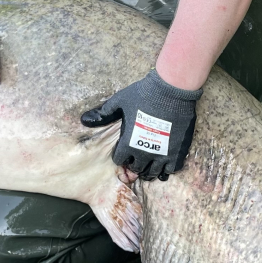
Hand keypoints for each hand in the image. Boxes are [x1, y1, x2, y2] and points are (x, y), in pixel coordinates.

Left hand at [81, 69, 202, 179]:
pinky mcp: (177, 152)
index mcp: (128, 143)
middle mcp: (144, 153)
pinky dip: (166, 169)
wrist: (172, 89)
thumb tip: (84, 120)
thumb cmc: (144, 94)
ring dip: (150, 169)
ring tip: (151, 162)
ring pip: (153, 173)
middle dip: (135, 163)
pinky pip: (171, 170)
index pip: (119, 160)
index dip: (121, 155)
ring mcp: (162, 154)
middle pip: (136, 169)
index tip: (125, 149)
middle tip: (138, 156)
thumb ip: (103, 113)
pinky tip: (165, 162)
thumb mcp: (119, 101)